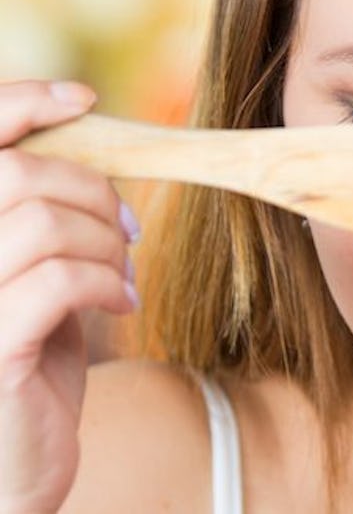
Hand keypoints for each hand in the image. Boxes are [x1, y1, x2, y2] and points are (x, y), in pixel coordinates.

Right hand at [0, 81, 137, 512]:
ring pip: (42, 222)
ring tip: (122, 275)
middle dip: (93, 191)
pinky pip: (57, 279)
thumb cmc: (29, 363)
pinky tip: (121, 304)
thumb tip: (98, 157)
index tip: (84, 96)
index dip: (22, 100)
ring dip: (107, 243)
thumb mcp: (36, 277)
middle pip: (17, 174)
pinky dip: (106, 282)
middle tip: (129, 230)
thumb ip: (45, 219)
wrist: (15, 465)